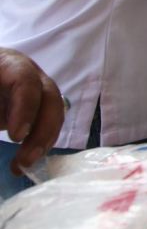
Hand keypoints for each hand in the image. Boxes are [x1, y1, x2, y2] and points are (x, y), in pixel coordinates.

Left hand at [0, 49, 63, 174]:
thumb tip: (13, 128)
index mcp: (10, 64)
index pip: (26, 81)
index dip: (26, 108)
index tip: (16, 137)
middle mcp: (31, 75)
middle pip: (50, 98)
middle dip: (43, 131)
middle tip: (26, 159)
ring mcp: (36, 91)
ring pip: (54, 113)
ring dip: (44, 141)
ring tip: (24, 165)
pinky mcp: (35, 108)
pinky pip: (47, 124)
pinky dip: (40, 143)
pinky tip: (26, 161)